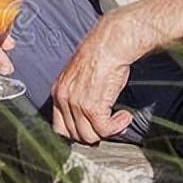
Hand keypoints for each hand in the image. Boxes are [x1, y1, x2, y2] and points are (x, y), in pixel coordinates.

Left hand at [51, 21, 133, 143]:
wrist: (109, 45)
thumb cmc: (100, 56)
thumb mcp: (79, 77)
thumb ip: (78, 95)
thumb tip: (89, 115)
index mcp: (57, 92)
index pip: (59, 127)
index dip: (77, 132)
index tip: (92, 128)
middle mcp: (63, 99)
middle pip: (74, 135)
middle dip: (94, 134)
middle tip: (109, 125)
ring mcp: (77, 105)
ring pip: (89, 137)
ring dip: (107, 132)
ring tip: (118, 120)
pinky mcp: (93, 108)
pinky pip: (105, 130)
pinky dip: (117, 127)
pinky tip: (124, 116)